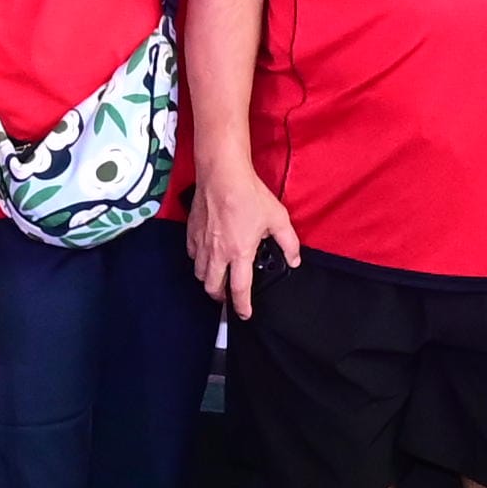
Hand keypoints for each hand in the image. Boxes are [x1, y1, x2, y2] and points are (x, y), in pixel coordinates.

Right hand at [182, 140, 297, 317]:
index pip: (239, 289)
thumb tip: (294, 259)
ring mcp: (202, 243)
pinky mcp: (191, 231)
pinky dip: (198, 261)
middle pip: (212, 287)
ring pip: (199, 273)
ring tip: (216, 277)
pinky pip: (192, 255)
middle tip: (228, 297)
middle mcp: (218, 252)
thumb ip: (288, 242)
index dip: (243, 306)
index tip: (245, 314)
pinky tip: (206, 255)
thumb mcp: (277, 218)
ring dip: (208, 280)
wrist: (222, 173)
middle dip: (220, 297)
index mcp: (239, 252)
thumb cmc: (248, 194)